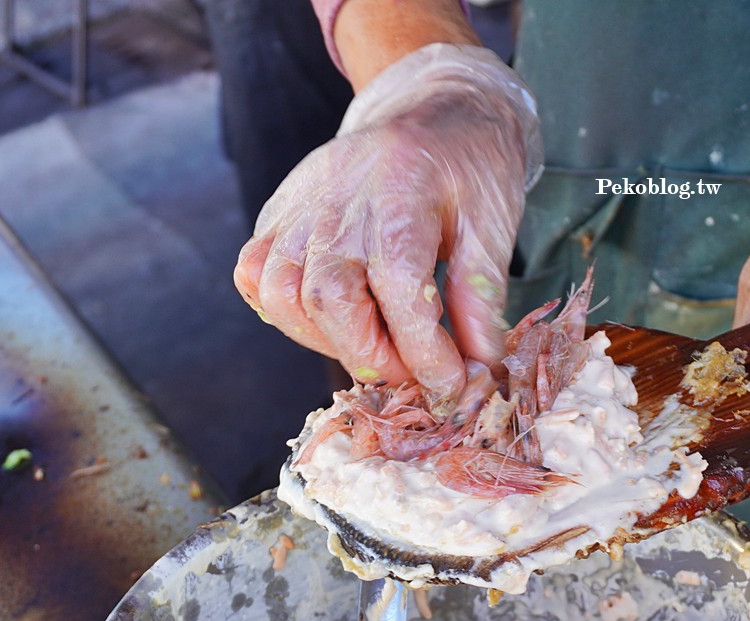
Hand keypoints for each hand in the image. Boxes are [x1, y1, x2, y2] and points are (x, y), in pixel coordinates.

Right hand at [234, 44, 542, 405]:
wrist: (431, 106)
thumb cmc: (469, 163)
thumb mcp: (493, 223)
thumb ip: (481, 294)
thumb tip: (480, 364)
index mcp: (400, 196)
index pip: (401, 294)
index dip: (425, 355)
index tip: (451, 386)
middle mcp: (338, 201)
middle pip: (330, 300)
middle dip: (375, 359)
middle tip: (414, 378)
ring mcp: (299, 206)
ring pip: (283, 294)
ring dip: (326, 342)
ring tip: (376, 353)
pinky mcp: (279, 212)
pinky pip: (256, 274)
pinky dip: (283, 312)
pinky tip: (329, 321)